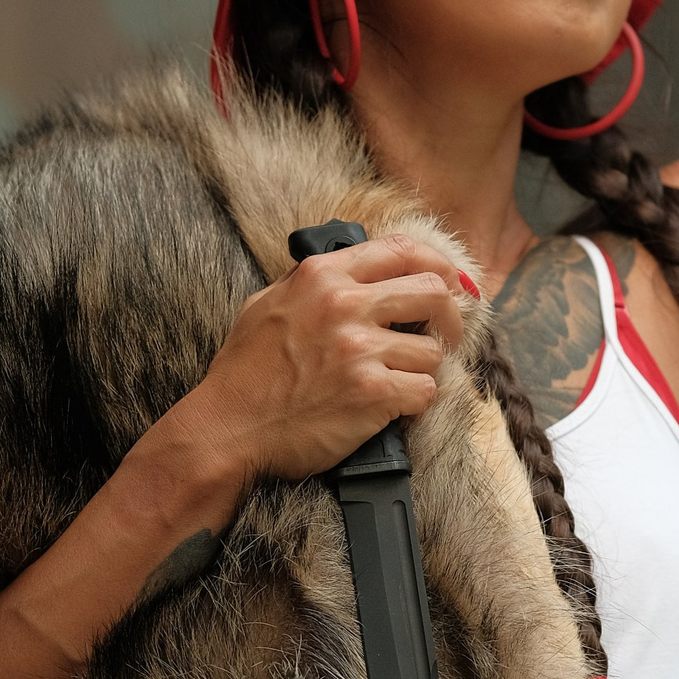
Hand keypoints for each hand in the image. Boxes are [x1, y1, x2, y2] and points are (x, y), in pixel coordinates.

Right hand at [174, 235, 471, 486]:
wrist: (228, 428)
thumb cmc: (243, 373)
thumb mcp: (266, 304)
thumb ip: (309, 283)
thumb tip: (350, 269)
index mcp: (322, 276)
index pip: (403, 250)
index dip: (439, 265)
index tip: (450, 283)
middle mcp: (344, 305)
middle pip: (433, 293)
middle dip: (450, 316)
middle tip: (445, 336)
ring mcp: (359, 349)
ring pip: (434, 350)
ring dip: (426, 369)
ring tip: (404, 380)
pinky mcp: (371, 393)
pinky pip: (426, 391)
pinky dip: (417, 402)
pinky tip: (397, 407)